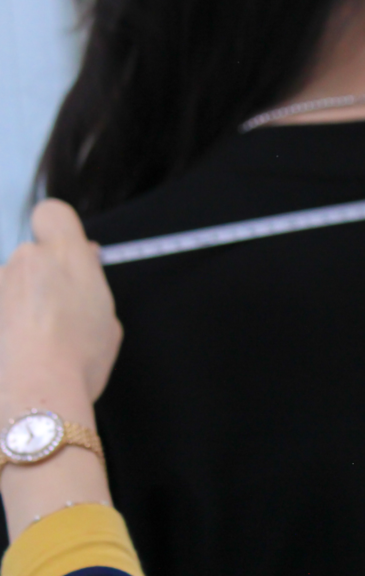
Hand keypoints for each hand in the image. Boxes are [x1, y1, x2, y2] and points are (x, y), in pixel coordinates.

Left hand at [0, 199, 122, 422]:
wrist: (35, 396)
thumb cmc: (79, 359)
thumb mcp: (109, 322)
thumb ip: (93, 286)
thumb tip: (84, 265)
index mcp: (67, 256)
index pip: (53, 213)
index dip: (58, 230)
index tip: (66, 254)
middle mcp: (25, 259)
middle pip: (30, 255)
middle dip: (41, 277)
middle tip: (57, 312)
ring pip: (9, 285)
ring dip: (18, 304)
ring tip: (31, 342)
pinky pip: (0, 307)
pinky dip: (5, 323)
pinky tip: (13, 349)